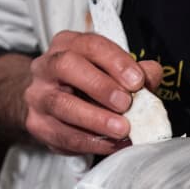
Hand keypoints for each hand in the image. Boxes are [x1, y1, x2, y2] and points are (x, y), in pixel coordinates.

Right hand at [22, 31, 163, 156]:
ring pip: (61, 104)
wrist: (48, 103)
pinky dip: (91, 142)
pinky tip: (112, 144)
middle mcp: (46, 65)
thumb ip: (136, 71)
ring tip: (122, 129)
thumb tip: (151, 75)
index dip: (116, 62)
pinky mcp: (37, 124)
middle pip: (67, 66)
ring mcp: (38, 95)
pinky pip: (62, 135)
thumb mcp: (112, 71)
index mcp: (67, 44)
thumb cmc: (86, 83)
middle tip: (126, 104)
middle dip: (100, 86)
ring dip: (96, 119)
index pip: (90, 44)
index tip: (138, 81)